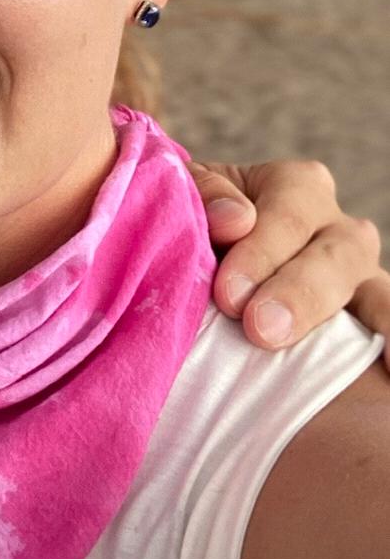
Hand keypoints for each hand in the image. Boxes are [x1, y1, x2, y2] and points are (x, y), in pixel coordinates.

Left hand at [189, 157, 388, 373]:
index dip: (261, 254)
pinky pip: (386, 325)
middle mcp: (337, 227)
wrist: (198, 260)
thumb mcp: (188, 196)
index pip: (290, 214)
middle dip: (299, 293)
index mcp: (297, 186)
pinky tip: (389, 372)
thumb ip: (205, 196)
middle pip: (337, 255)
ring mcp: (360, 276)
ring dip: (350, 328)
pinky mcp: (366, 319)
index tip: (229, 295)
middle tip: (260, 328)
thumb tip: (236, 220)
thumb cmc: (194, 224)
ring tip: (345, 365)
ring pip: (376, 294)